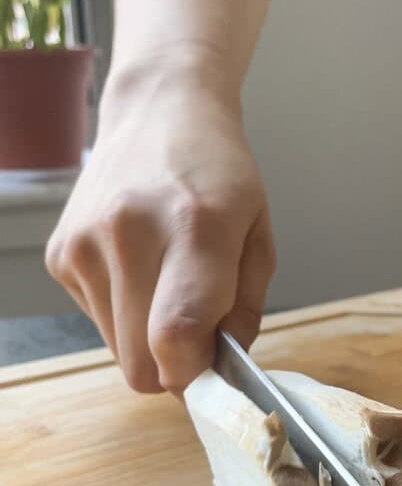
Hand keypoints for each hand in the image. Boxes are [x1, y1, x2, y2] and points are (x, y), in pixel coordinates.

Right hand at [45, 62, 275, 392]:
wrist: (158, 112)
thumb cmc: (218, 176)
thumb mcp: (258, 238)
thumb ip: (245, 312)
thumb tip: (219, 369)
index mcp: (194, 226)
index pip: (175, 336)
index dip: (195, 373)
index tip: (212, 367)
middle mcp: (128, 233)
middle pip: (140, 364)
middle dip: (172, 366)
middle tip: (196, 332)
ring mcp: (84, 244)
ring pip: (117, 351)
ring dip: (146, 339)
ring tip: (165, 284)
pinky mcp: (59, 254)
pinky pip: (97, 322)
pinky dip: (122, 313)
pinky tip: (137, 267)